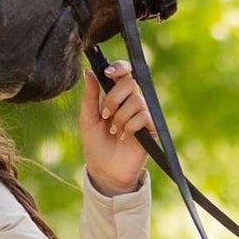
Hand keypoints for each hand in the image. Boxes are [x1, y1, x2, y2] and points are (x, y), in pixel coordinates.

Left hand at [80, 60, 150, 194]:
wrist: (105, 171)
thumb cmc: (95, 145)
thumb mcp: (87, 119)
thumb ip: (90, 96)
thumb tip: (90, 72)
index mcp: (115, 95)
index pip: (124, 73)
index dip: (119, 68)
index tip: (108, 73)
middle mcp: (130, 102)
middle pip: (130, 83)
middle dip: (114, 99)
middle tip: (105, 115)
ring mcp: (142, 114)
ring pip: (136, 101)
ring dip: (120, 117)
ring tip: (114, 131)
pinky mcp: (150, 128)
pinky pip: (144, 116)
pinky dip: (130, 127)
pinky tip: (125, 137)